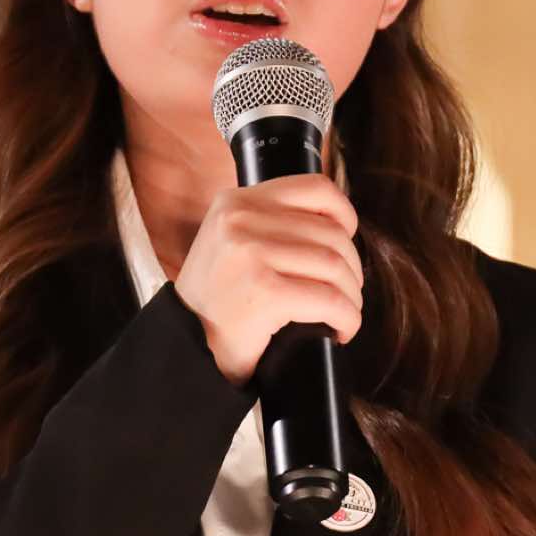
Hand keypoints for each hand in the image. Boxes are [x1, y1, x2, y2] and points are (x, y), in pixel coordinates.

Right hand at [171, 174, 363, 387]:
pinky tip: (340, 330)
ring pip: (335, 266)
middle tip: (344, 294)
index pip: (315, 188)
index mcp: (235, 201)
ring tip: (342, 314)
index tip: (346, 244)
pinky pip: (330, 301)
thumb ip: (268, 224)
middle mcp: (240, 219)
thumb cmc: (216, 303)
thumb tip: (337, 226)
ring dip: (350, 296)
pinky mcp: (264, 292)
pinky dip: (346, 319)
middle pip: (331, 233)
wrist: (184, 347)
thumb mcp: (231, 243)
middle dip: (350, 269)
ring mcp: (250, 253)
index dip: (345, 216)